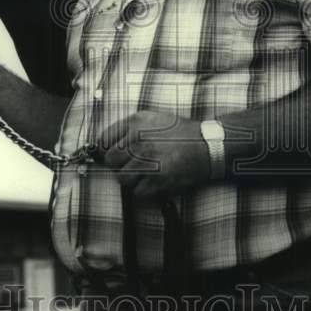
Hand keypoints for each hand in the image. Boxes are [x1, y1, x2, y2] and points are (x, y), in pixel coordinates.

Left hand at [96, 110, 210, 199]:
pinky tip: (156, 181)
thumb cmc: (180, 133)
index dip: (107, 151)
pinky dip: (145, 190)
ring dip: (132, 180)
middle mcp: (138, 140)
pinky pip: (137, 191)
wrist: (207, 146)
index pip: (103, 141)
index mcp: (134, 123)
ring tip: (146, 174)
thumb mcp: (153, 118)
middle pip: (111, 161)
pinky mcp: (156, 179)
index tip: (115, 156)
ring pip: (122, 179)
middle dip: (120, 166)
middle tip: (133, 166)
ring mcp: (146, 160)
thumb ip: (129, 128)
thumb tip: (108, 144)